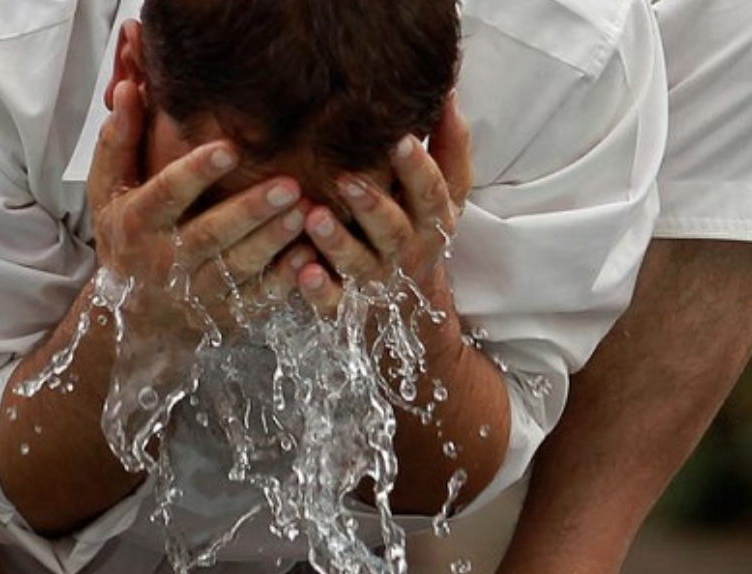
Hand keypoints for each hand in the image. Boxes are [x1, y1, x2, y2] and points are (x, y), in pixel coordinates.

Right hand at [87, 80, 310, 338]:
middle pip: (211, 235)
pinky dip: (285, 280)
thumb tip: (128, 87)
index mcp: (138, 223)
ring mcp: (197, 293)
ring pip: (240, 267)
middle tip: (289, 185)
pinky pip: (258, 299)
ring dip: (274, 241)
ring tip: (305, 213)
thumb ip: (120, 141)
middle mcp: (166, 261)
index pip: (166, 195)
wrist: (132, 319)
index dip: (196, 173)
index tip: (228, 149)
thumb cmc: (126, 240)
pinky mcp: (224, 315)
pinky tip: (311, 255)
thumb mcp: (109, 192)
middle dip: (251, 211)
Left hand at [296, 93, 472, 343]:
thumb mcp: (446, 191)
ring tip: (315, 218)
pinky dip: (319, 290)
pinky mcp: (346, 304)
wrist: (408, 302)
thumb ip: (449, 144)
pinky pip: (332, 302)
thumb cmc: (418, 224)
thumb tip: (448, 91)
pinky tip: (302, 271)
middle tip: (346, 178)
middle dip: (372, 204)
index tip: (400, 139)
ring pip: (358, 264)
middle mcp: (406, 250)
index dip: (417, 167)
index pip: (431, 191)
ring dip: (338, 243)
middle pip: (393, 229)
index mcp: (432, 219)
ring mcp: (375, 279)